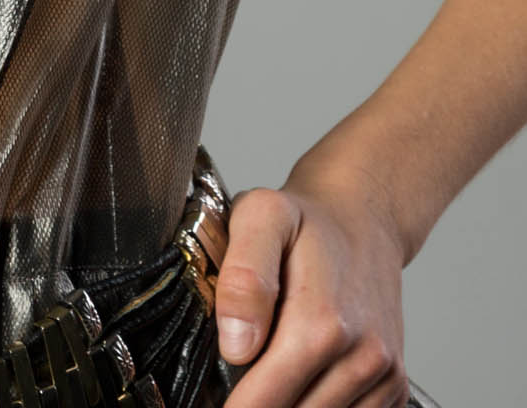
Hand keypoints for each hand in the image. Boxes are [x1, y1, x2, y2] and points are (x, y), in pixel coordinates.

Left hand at [212, 172, 408, 407]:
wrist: (364, 221)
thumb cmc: (306, 222)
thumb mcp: (260, 218)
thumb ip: (243, 279)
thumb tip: (237, 347)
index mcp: (321, 324)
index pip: (263, 404)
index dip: (234, 407)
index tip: (211, 398)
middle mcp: (363, 358)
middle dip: (258, 403)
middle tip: (240, 376)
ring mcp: (384, 376)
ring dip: (291, 404)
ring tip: (273, 370)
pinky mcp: (395, 387)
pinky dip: (322, 406)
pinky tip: (306, 377)